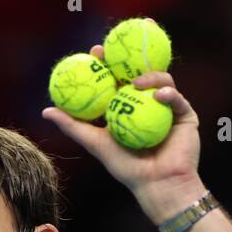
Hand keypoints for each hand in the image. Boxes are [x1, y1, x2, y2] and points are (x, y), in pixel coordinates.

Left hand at [42, 45, 205, 222]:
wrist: (157, 184)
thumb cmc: (126, 167)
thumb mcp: (95, 143)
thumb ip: (73, 126)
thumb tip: (46, 110)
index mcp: (127, 106)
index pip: (116, 78)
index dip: (106, 62)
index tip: (94, 51)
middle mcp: (147, 102)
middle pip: (140, 71)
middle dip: (132, 54)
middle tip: (119, 47)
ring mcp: (167, 107)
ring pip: (161, 80)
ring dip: (150, 76)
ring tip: (137, 82)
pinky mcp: (185, 114)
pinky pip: (177, 99)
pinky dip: (168, 95)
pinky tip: (160, 96)